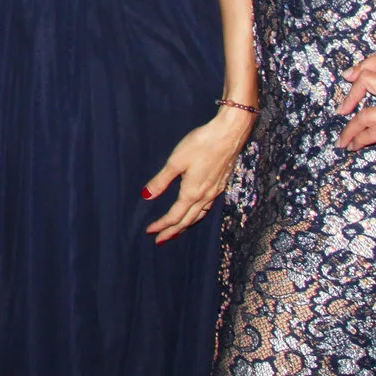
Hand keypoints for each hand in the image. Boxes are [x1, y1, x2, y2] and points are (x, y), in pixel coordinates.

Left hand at [143, 108, 251, 242]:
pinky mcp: (221, 185)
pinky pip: (208, 208)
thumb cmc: (200, 144)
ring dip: (186, 226)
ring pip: (199, 216)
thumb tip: (146, 196)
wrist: (229, 135)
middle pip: (187, 220)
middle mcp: (205, 196)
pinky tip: (196, 213)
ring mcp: (215, 192)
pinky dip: (198, 216)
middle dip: (173, 232)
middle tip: (160, 240)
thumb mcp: (176, 161)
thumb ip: (161, 181)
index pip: (174, 216)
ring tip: (176, 232)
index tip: (149, 231)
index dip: (161, 225)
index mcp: (192, 192)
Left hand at [335, 50, 375, 165]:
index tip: (351, 78)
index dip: (362, 66)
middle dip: (349, 95)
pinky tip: (356, 147)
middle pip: (367, 78)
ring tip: (344, 141)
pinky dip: (360, 140)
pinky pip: (375, 132)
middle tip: (343, 110)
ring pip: (365, 113)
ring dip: (349, 129)